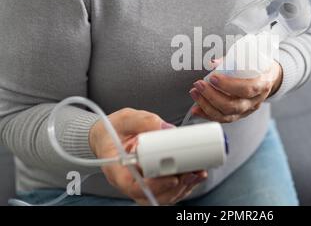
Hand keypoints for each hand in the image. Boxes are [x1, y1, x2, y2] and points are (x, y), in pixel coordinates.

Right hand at [89, 108, 207, 204]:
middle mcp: (128, 181)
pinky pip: (167, 191)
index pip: (133, 186)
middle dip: (175, 187)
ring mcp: (141, 183)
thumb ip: (145, 121)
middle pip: (152, 195)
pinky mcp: (152, 181)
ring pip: (162, 196)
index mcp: (117, 168)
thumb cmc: (114, 129)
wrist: (109, 135)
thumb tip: (166, 129)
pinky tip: (195, 174)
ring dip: (182, 187)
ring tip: (197, 173)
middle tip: (192, 173)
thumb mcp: (126, 118)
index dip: (155, 186)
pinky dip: (183, 185)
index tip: (172, 178)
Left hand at [189, 60, 282, 122]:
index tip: (213, 77)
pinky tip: (196, 109)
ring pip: (227, 115)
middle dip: (212, 96)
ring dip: (207, 105)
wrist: (268, 77)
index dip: (229, 85)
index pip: (247, 89)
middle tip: (199, 84)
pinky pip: (223, 119)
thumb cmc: (257, 66)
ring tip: (194, 93)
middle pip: (234, 105)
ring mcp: (247, 110)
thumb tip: (213, 63)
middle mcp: (256, 100)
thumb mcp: (251, 58)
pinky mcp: (239, 115)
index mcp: (262, 84)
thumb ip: (232, 60)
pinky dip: (207, 114)